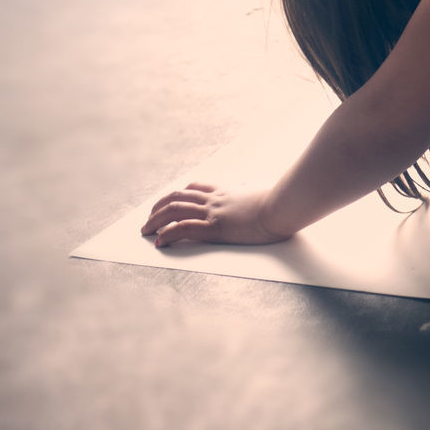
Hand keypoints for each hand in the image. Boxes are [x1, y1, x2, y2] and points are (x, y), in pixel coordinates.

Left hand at [141, 182, 291, 247]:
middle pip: (178, 197)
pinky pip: (183, 228)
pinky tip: (160, 242)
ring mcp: (213, 211)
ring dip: (155, 220)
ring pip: (174, 210)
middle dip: (159, 207)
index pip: (196, 187)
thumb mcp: (265, 194)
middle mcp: (215, 199)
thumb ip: (256, 193)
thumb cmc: (281, 202)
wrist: (283, 206)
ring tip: (146, 231)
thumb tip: (261, 193)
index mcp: (227, 191)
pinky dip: (168, 234)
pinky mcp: (215, 227)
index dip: (180, 194)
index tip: (171, 201)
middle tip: (149, 219)